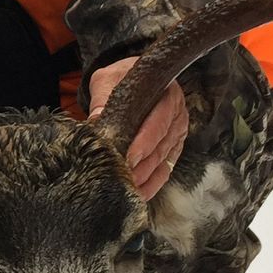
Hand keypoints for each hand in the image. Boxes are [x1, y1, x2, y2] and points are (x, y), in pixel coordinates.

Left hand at [87, 58, 186, 200]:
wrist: (135, 80)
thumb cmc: (122, 77)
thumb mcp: (110, 78)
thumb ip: (104, 96)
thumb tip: (95, 121)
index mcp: (167, 94)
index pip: (160, 120)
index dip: (146, 141)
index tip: (130, 157)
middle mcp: (177, 115)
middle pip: (162, 145)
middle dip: (142, 165)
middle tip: (123, 178)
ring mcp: (177, 134)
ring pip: (164, 160)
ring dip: (145, 178)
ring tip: (127, 189)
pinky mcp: (172, 149)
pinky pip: (165, 171)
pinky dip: (151, 185)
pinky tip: (138, 194)